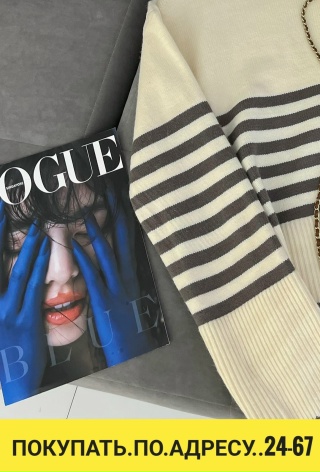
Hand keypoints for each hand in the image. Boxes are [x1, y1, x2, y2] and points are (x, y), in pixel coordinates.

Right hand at [0, 204, 49, 404]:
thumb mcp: (3, 317)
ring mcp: (6, 312)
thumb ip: (8, 292)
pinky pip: (33, 287)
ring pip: (19, 271)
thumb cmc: (8, 348)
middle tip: (7, 206)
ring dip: (29, 246)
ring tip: (37, 225)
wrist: (13, 380)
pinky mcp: (24, 320)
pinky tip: (48, 249)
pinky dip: (40, 265)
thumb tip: (13, 269)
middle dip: (1, 232)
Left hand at [72, 191, 152, 366]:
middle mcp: (127, 274)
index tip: (121, 193)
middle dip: (116, 212)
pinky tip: (73, 247)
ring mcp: (116, 286)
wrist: (135, 348)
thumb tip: (116, 259)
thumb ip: (123, 275)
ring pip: (106, 253)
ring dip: (95, 231)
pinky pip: (93, 276)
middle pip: (122, 236)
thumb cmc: (131, 324)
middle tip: (110, 191)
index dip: (126, 213)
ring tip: (85, 212)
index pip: (130, 235)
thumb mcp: (130, 294)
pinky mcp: (104, 300)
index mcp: (132, 271)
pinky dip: (83, 259)